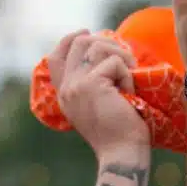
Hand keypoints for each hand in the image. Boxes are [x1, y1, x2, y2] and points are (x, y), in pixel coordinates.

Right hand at [46, 31, 150, 156]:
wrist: (122, 154)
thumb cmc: (120, 132)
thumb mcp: (99, 104)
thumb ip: (93, 83)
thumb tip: (103, 51)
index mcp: (65, 94)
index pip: (55, 57)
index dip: (70, 39)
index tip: (86, 31)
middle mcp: (66, 88)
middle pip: (79, 42)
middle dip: (106, 42)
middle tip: (124, 57)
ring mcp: (76, 85)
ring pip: (97, 46)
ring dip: (121, 57)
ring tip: (130, 77)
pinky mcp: (91, 84)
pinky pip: (115, 63)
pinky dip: (128, 75)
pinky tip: (130, 94)